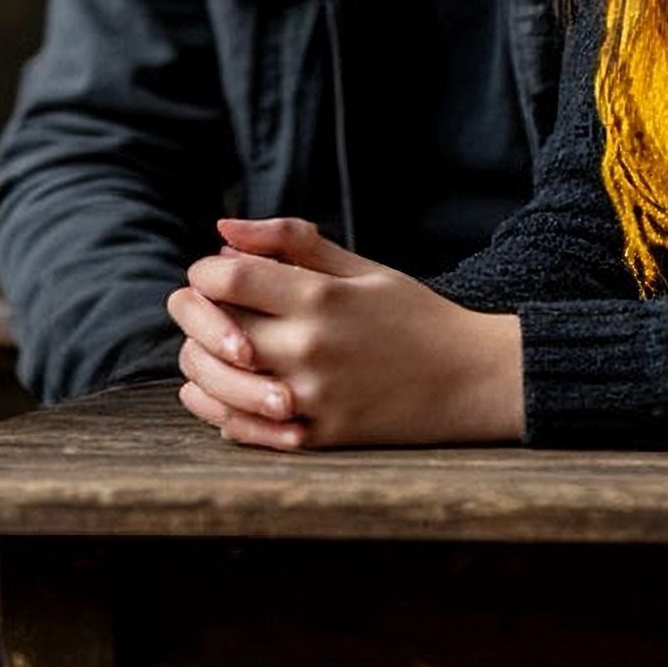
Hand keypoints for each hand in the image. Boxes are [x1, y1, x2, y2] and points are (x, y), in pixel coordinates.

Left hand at [166, 215, 524, 448]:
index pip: (224, 279)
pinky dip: (220, 411)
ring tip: (213, 350)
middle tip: (207, 309)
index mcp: (319, 298)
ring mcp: (312, 398)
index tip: (213, 273)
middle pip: (212, 330)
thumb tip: (222, 229)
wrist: (471, 379)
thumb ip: (290, 241)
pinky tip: (222, 393)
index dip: (204, 271)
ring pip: (217, 383)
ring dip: (200, 363)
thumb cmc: (413, 314)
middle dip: (196, 314)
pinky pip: (243, 430)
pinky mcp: (319, 437)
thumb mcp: (360, 266)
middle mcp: (309, 349)